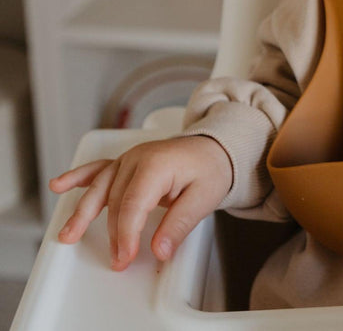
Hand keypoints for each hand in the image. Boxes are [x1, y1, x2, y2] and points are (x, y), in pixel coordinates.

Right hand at [49, 135, 232, 270]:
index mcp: (157, 164)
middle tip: (118, 261)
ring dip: (82, 211)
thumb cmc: (211, 168)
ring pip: (100, 187)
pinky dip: (78, 177)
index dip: (126, 235)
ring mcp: (129, 158)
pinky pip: (98, 169)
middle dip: (115, 234)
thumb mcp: (205, 197)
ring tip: (67, 234)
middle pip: (116, 202)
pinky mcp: (126, 162)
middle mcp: (138, 158)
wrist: (216, 147)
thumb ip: (180, 224)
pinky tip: (59, 185)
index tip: (124, 258)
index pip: (133, 204)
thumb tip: (160, 250)